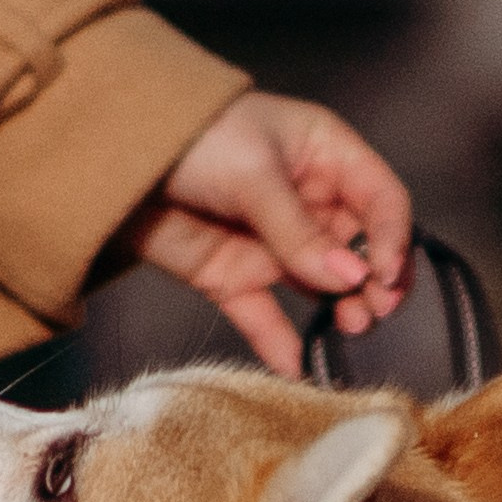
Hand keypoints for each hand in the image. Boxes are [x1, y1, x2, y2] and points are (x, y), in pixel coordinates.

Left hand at [126, 91, 412, 373]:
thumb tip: (349, 279)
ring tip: (349, 326)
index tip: (383, 275)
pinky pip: (266, 317)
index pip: (381, 199)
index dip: (392, 237)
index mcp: (325, 156)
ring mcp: (273, 243)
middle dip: (373, 282)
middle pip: (360, 249)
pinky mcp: (235, 276)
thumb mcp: (252, 172)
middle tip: (373, 310)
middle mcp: (309, 202)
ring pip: (322, 287)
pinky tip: (297, 368)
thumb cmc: (191, 134)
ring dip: (341, 310)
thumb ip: (298, 230)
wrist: (109, 151)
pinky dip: (281, 344)